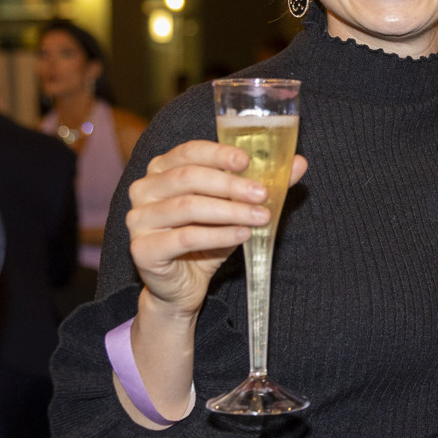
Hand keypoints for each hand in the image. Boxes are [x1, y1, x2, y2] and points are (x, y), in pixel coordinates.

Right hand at [126, 140, 308, 316]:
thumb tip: (299, 163)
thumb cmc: (206, 239)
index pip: (188, 152)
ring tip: (261, 217)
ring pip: (187, 206)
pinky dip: (219, 235)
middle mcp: (144, 189)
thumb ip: (262, 184)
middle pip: (188, 177)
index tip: (248, 161)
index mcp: (161, 170)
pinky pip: (185, 237)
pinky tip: (243, 235)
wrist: (182, 286)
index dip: (219, 153)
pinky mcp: (142, 249)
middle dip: (231, 185)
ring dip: (230, 210)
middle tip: (264, 194)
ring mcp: (138, 219)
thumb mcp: (235, 208)